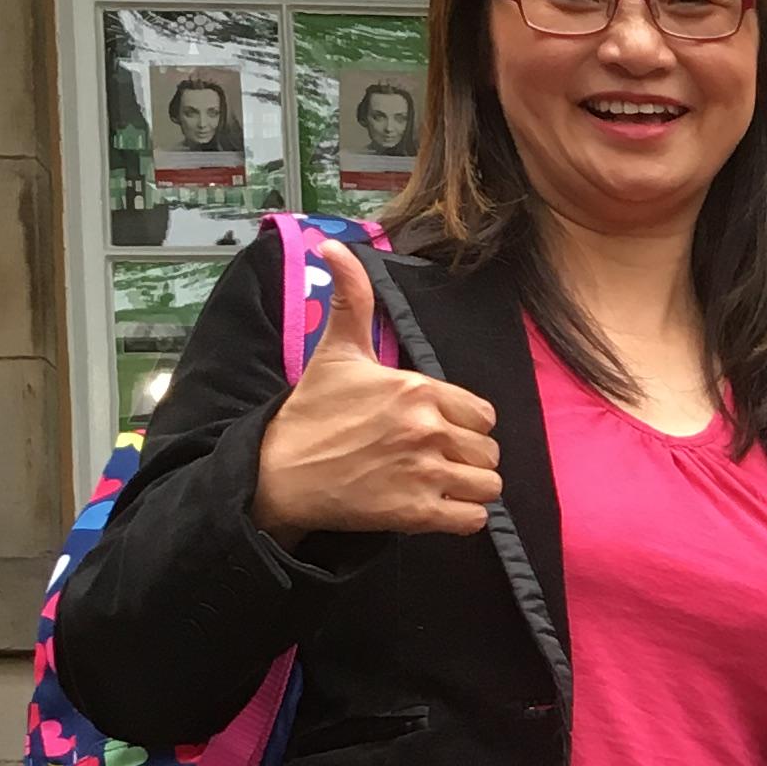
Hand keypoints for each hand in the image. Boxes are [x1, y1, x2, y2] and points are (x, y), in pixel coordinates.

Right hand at [252, 238, 499, 543]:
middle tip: (432, 458)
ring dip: (469, 487)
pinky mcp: (416, 513)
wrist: (278, 472)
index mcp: (418, 389)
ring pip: (488, 484)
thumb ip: (352, 299)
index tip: (436, 428)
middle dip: (467, 455)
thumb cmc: (312, 412)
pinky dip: (463, 517)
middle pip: (488, 449)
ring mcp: (424, 473)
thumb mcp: (337, 350)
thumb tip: (334, 246)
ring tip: (437, 483)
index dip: (464, 423)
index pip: (483, 413)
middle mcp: (427, 429)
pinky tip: (438, 507)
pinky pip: (474, 519)